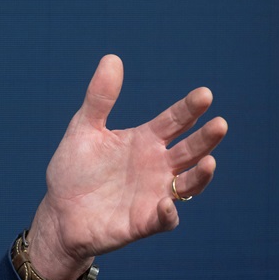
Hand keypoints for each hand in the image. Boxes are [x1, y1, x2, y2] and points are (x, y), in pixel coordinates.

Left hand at [28, 55, 227, 279]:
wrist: (59, 213)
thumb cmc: (73, 170)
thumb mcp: (84, 129)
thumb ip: (100, 98)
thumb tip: (112, 58)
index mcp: (144, 141)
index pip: (174, 121)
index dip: (189, 109)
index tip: (205, 94)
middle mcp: (156, 166)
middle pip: (189, 150)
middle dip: (206, 138)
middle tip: (219, 124)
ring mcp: (153, 194)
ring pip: (188, 184)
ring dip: (200, 175)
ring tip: (209, 161)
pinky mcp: (143, 222)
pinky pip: (164, 219)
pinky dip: (169, 213)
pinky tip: (167, 204)